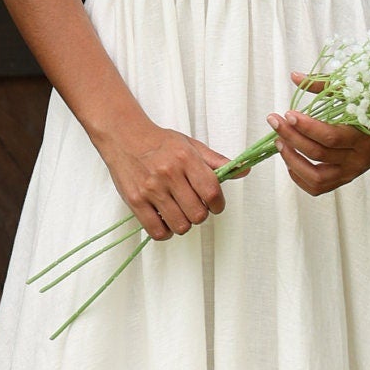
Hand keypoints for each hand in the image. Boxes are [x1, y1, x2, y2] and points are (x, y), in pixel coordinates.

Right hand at [102, 119, 231, 240]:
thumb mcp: (191, 146)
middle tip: (195, 207)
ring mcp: (151, 189)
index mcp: (186, 159)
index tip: (215, 205)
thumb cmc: (161, 143)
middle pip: (198, 214)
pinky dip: (165, 232)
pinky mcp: (135, 201)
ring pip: (180, 225)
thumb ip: (217, 161)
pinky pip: (157, 231)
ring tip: (180, 213)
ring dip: (184, 224)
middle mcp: (169, 174)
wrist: (125, 137)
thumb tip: (244, 170)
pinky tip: (165, 221)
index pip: (212, 192)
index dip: (218, 205)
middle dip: (201, 215)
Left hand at [268, 73, 369, 197]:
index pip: (329, 137)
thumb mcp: (358, 92)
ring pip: (316, 177)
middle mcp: (358, 158)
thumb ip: (325, 85)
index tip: (288, 113)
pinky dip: (300, 177)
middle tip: (275, 121)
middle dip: (291, 137)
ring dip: (292, 160)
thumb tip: (295, 77)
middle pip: (318, 154)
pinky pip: (319, 187)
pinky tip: (290, 161)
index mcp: (364, 136)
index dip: (306, 127)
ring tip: (279, 142)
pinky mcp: (347, 178)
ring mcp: (353, 172)